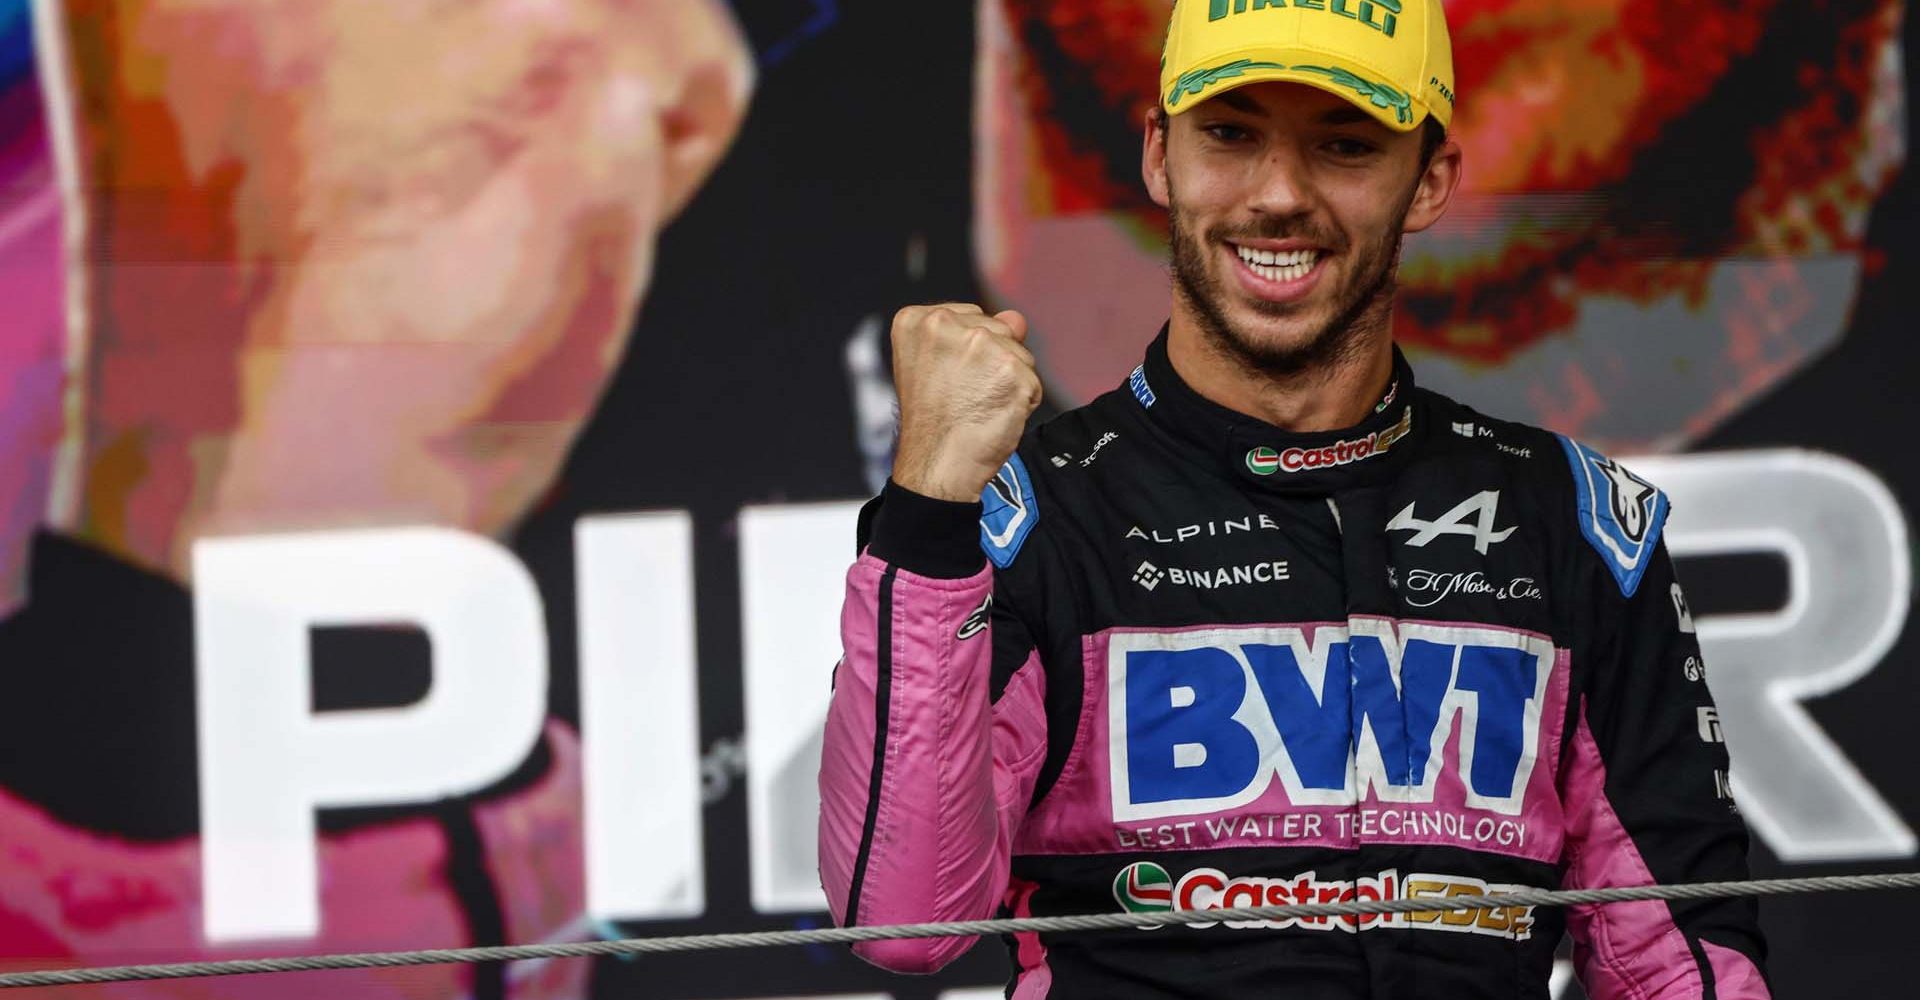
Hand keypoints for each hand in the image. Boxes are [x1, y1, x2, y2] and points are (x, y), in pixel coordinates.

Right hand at [890, 304, 1041, 502]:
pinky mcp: (1011, 369)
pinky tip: (995, 414)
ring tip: (979, 405)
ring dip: (1010, 382)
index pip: (972, 318)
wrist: (937, 464)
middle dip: (993, 362)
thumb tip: (1016, 318)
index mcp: (917, 320)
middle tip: (964, 395)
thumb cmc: (933, 422)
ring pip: (1019, 354)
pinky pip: (1033, 381)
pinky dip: (1023, 402)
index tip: (950, 379)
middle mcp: (946, 324)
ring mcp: (981, 345)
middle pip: (999, 331)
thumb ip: (974, 333)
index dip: (969, 354)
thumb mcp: (936, 365)